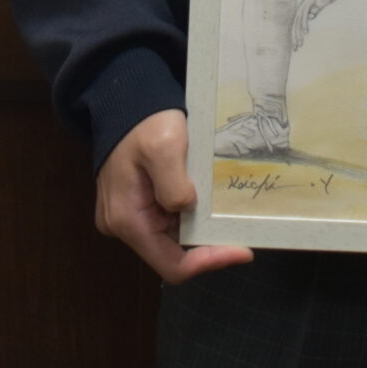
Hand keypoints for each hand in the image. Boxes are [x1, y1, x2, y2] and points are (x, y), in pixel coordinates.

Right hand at [94, 109, 253, 285]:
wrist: (125, 101)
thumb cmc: (144, 122)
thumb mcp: (165, 146)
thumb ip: (176, 185)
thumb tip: (187, 208)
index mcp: (127, 220)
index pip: (172, 265)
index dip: (208, 262)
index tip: (242, 250)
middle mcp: (124, 226)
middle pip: (174, 254)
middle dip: (208, 244)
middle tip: (241, 230)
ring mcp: (131, 217)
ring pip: (174, 238)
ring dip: (201, 229)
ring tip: (229, 214)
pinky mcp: (140, 206)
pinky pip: (170, 221)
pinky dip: (193, 216)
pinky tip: (210, 202)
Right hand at [290, 0, 338, 50]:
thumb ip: (323, 0)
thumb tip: (312, 14)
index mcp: (308, 3)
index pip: (303, 16)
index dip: (303, 25)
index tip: (305, 34)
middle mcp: (304, 7)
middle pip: (297, 22)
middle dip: (296, 34)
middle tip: (297, 47)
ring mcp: (304, 9)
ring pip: (296, 24)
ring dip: (296, 36)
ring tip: (296, 48)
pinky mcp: (306, 11)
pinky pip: (300, 23)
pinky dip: (298, 32)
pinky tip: (299, 41)